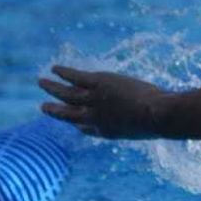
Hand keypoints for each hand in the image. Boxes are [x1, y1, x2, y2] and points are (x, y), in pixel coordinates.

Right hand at [39, 65, 168, 138]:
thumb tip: (152, 124)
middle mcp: (94, 118)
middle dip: (54, 110)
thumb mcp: (147, 130)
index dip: (79, 125)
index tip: (75, 124)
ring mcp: (94, 100)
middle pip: (68, 114)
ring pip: (66, 93)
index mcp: (106, 132)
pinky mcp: (98, 84)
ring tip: (40, 82)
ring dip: (52, 87)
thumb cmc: (159, 123)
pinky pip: (75, 77)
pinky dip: (64, 73)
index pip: (86, 129)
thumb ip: (142, 127)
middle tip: (43, 107)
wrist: (157, 115)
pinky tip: (55, 68)